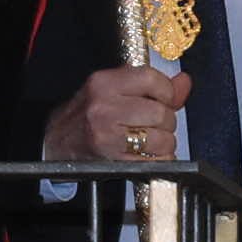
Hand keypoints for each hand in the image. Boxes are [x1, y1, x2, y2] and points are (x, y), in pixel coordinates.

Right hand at [43, 67, 192, 162]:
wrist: (57, 143)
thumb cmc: (88, 114)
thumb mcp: (113, 90)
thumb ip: (151, 85)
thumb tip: (184, 82)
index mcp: (104, 83)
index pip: (152, 80)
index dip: (166, 91)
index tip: (164, 98)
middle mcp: (104, 107)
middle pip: (161, 112)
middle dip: (165, 121)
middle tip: (153, 123)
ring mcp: (108, 135)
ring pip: (163, 138)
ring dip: (164, 142)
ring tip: (149, 139)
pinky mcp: (114, 160)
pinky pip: (156, 161)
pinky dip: (159, 160)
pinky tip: (147, 154)